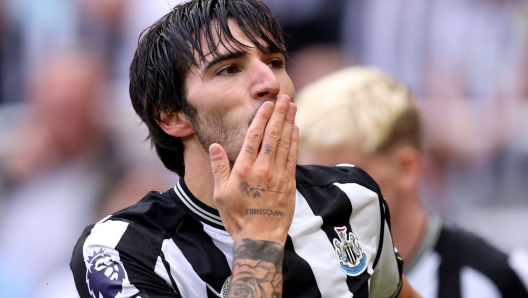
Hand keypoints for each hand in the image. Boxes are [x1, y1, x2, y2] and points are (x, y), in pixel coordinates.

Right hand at [208, 94, 297, 243]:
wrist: (260, 238)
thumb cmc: (237, 217)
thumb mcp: (220, 194)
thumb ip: (218, 168)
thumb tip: (214, 146)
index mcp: (244, 170)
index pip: (254, 137)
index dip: (261, 118)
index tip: (267, 104)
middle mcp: (262, 169)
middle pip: (272, 135)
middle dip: (279, 114)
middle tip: (284, 98)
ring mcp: (278, 175)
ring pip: (285, 143)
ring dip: (289, 123)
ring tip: (292, 106)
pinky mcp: (290, 183)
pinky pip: (293, 157)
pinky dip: (295, 141)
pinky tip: (296, 129)